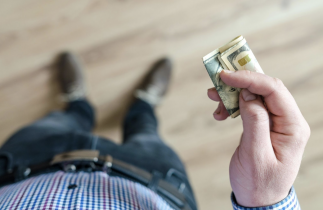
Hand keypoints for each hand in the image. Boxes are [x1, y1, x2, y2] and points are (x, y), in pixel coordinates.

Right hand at [207, 70, 309, 206]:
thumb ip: (254, 121)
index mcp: (292, 126)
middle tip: (217, 81)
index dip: (249, 78)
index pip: (274, 90)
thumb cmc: (259, 182)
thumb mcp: (255, 154)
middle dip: (240, 82)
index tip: (226, 75)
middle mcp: (287, 120)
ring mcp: (275, 122)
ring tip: (214, 97)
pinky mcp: (263, 125)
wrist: (258, 200)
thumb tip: (248, 93)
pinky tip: (220, 113)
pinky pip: (248, 106)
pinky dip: (232, 105)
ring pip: (254, 95)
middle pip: (264, 89)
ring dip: (233, 93)